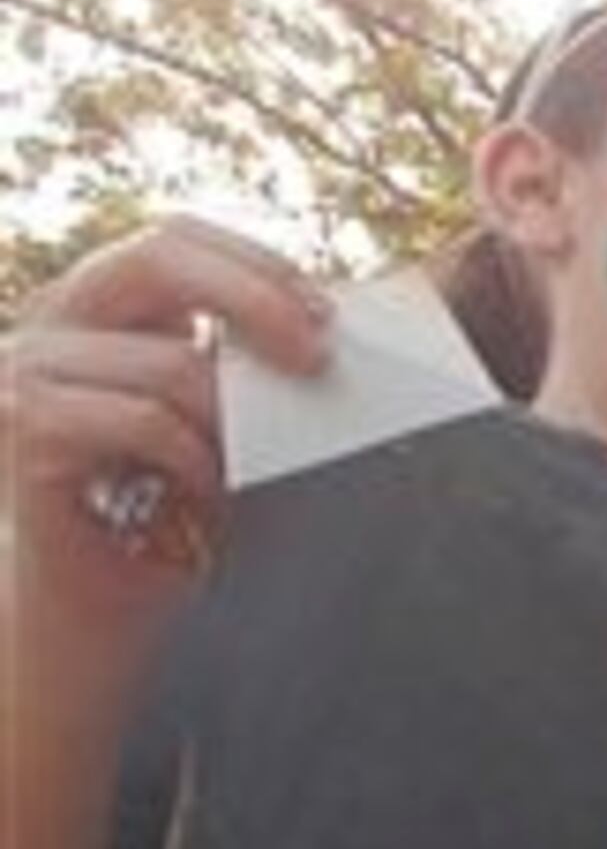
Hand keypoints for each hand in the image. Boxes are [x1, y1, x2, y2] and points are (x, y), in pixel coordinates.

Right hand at [7, 217, 330, 613]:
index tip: (327, 313)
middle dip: (255, 297)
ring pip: (172, 364)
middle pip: (156, 257)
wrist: (98, 610)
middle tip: (320, 355)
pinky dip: (199, 466)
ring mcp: (27, 368)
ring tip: (257, 474)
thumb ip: (241, 365)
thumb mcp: (216, 424)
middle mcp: (51, 321)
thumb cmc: (169, 520)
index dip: (254, 262)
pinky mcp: (25, 425)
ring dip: (238, 427)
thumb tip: (333, 328)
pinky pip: (149, 423)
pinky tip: (210, 504)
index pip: (174, 238)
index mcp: (100, 307)